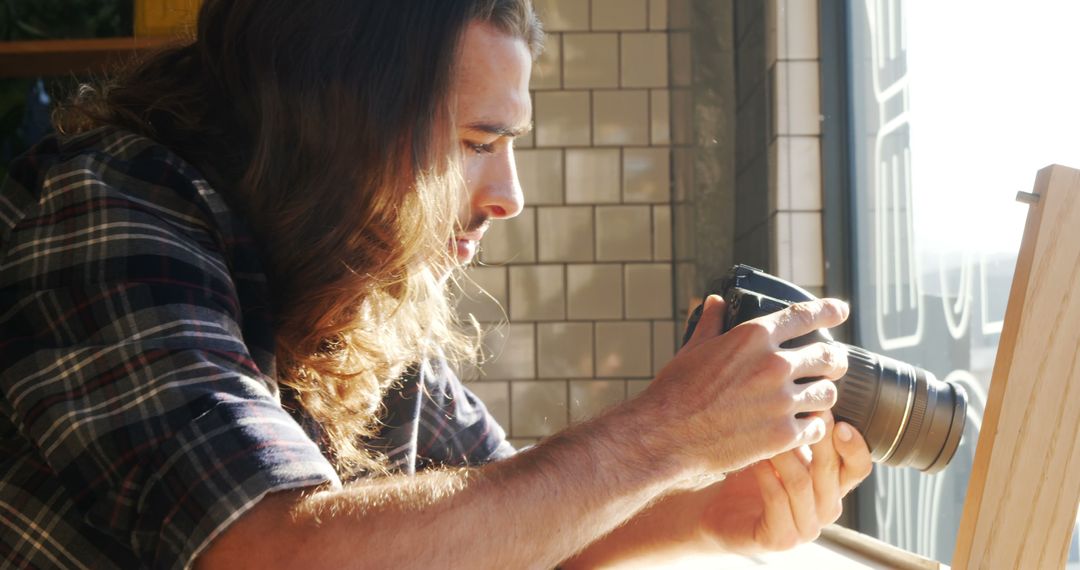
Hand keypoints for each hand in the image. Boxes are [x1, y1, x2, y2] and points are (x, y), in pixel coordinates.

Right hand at [641, 294, 850, 476]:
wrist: (667, 434)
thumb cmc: (676, 391)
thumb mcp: (693, 348)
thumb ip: (711, 323)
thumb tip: (714, 302)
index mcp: (754, 337)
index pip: (805, 315)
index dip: (829, 311)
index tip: (840, 311)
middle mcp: (774, 364)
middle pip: (828, 355)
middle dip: (833, 360)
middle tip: (831, 365)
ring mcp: (781, 401)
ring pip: (828, 392)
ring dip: (823, 394)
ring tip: (815, 398)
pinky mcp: (782, 435)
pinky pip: (816, 427)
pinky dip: (812, 427)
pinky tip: (803, 427)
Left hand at [697, 415, 873, 553]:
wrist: (719, 509)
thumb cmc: (754, 471)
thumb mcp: (782, 446)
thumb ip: (803, 427)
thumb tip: (812, 383)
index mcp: (833, 485)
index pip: (859, 467)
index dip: (855, 446)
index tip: (840, 421)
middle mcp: (825, 508)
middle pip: (832, 473)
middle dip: (818, 441)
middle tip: (804, 414)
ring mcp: (805, 527)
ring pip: (803, 484)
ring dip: (786, 453)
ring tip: (770, 430)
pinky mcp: (780, 539)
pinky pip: (777, 501)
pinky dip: (766, 475)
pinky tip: (754, 457)